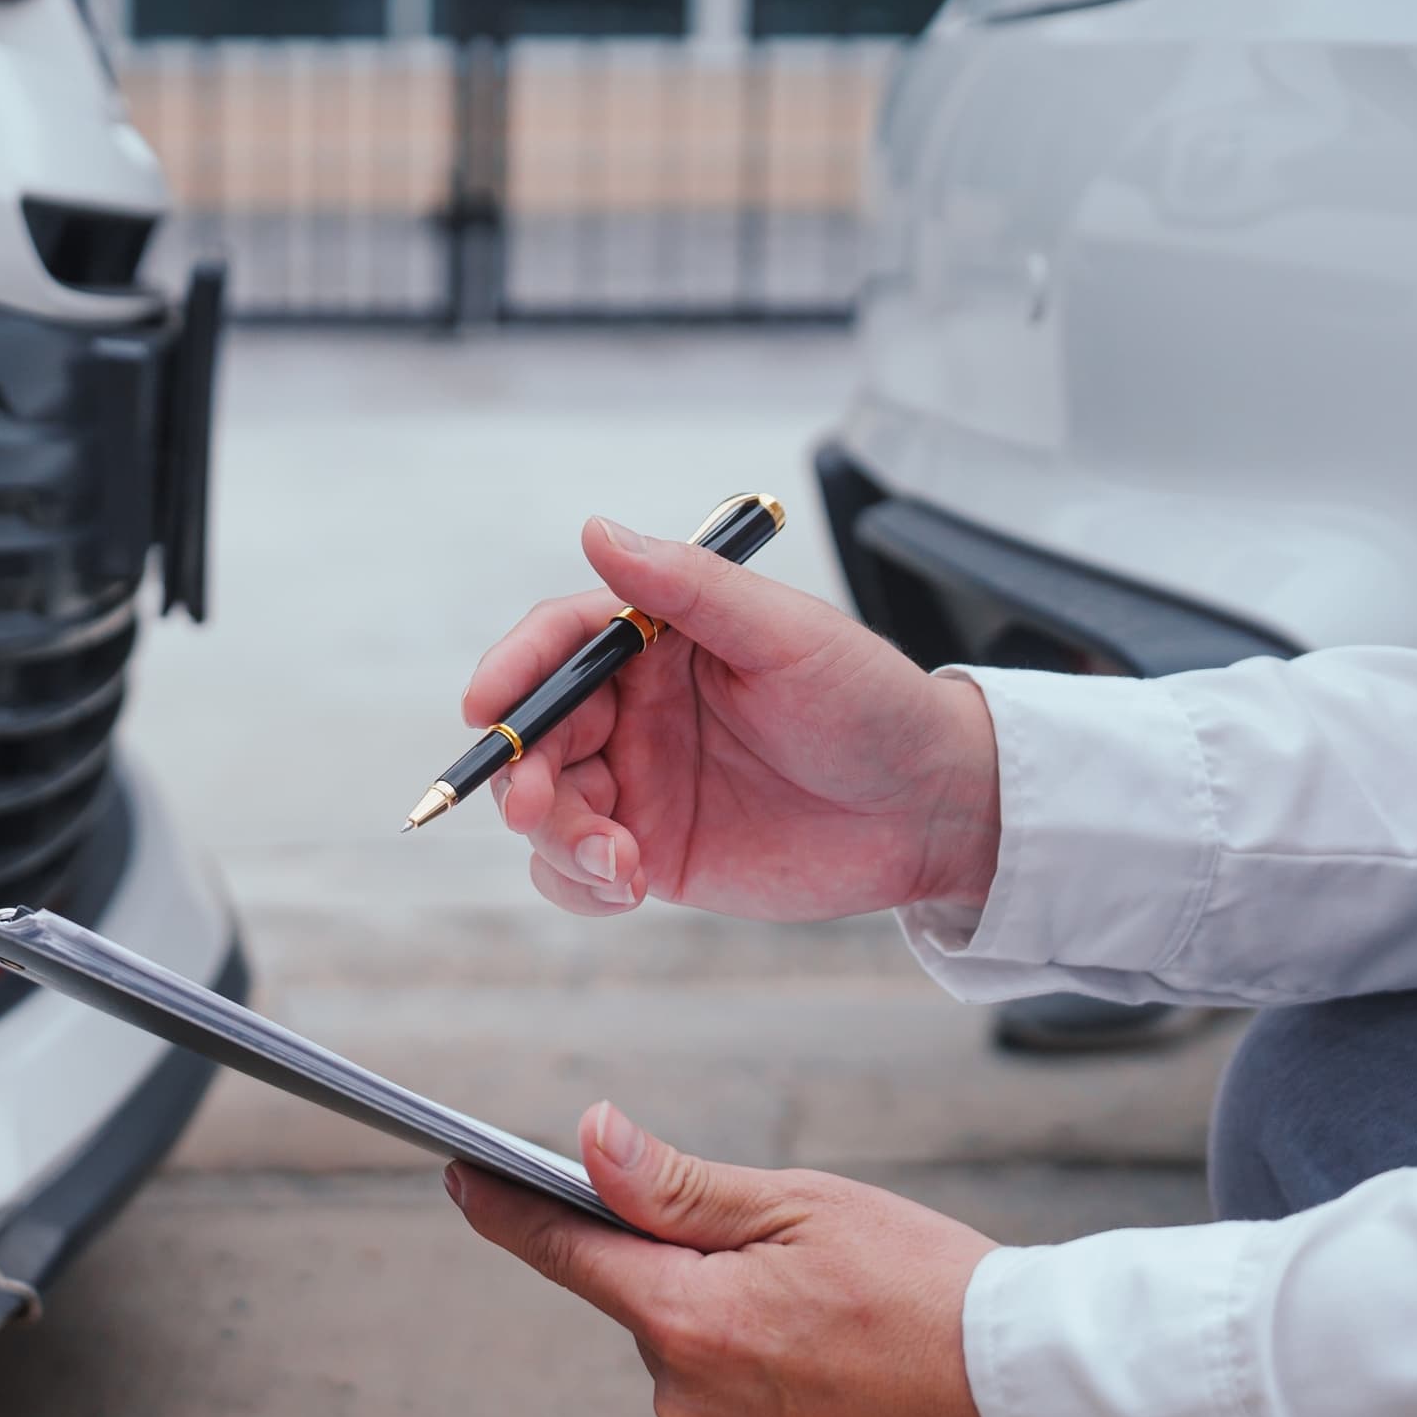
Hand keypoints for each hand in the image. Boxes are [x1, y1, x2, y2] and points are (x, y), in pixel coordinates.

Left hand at [449, 1100, 1025, 1416]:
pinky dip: (770, 1402)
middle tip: (799, 1270)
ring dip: (739, 1346)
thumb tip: (585, 1141)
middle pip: (651, 1314)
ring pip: (696, 1375)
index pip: (567, 1253)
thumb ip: (676, 1187)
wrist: (1033, 1399)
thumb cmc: (929, 1283)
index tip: (462, 1179)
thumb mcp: (802, 1207)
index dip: (508, 1212)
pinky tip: (844, 1387)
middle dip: (698, 1282)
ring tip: (843, 1335)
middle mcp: (688, 1404)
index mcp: (690, 1319)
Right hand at [461, 516, 1002, 924]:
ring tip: (618, 864)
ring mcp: (638, 784)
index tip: (487, 706)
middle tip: (540, 809)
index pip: (560, 644)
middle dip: (524, 773)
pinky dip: (577, 883)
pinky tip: (626, 886)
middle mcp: (634, 710)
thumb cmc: (871, 704)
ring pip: (545, 810)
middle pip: (537, 734)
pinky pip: (576, 872)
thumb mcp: (785, 635)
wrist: (930, 809)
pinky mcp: (651, 853)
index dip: (514, 669)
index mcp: (657, 643)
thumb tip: (597, 530)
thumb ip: (688, 588)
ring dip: (557, 838)